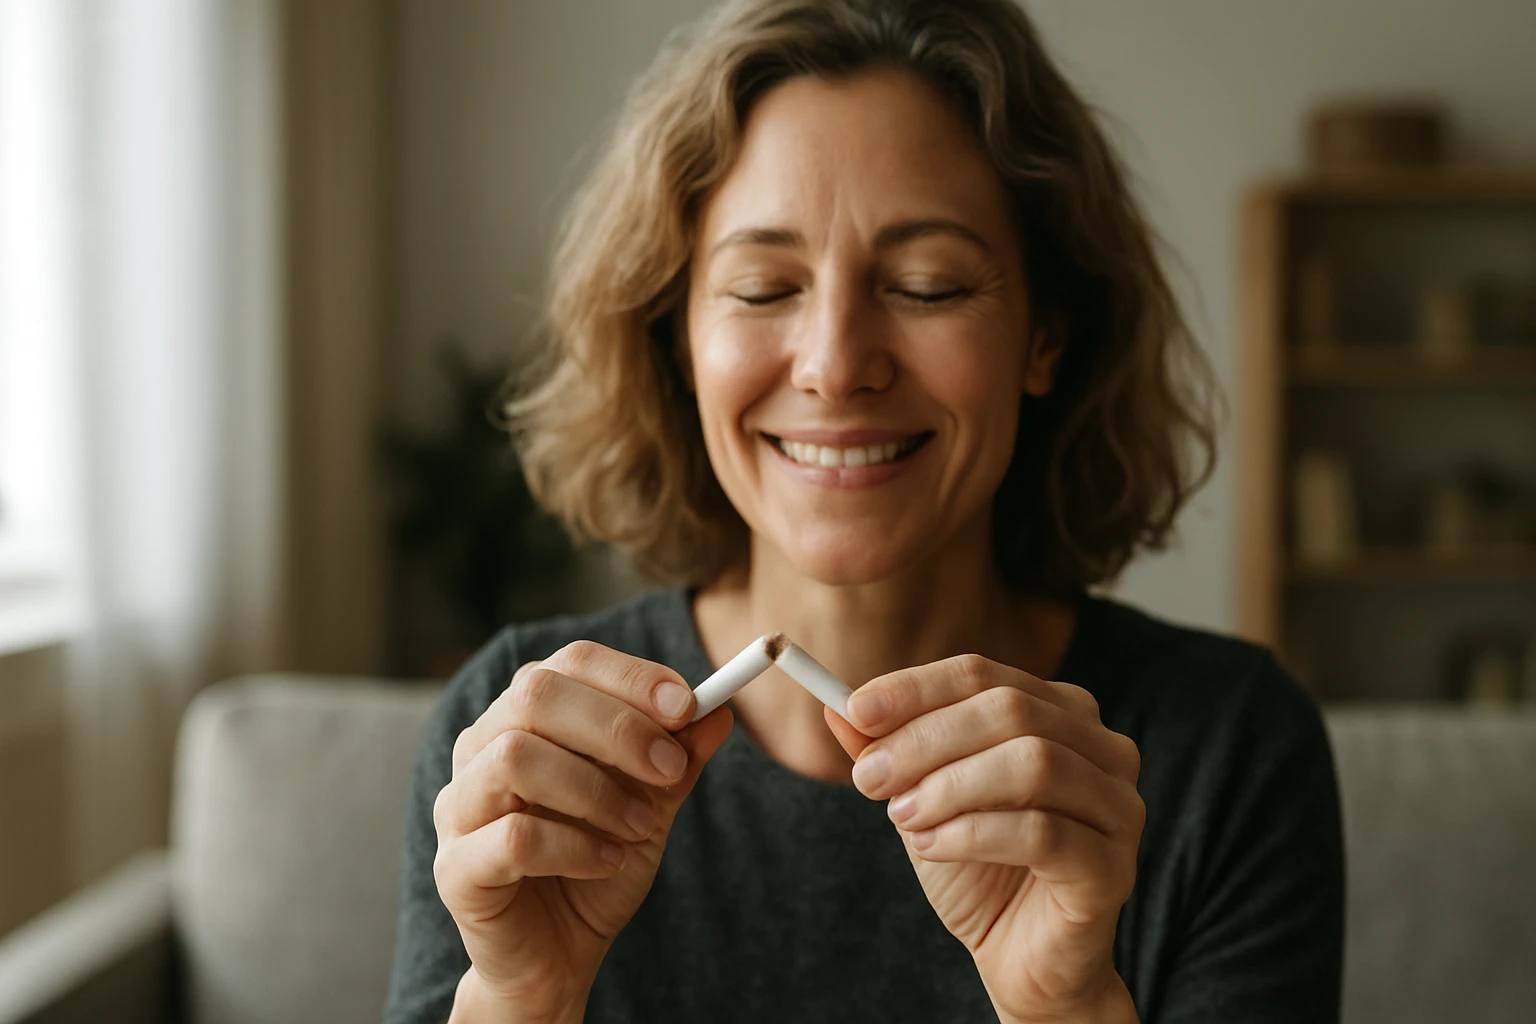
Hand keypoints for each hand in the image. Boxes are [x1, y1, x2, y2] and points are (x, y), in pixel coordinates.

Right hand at [433, 641, 733, 1021]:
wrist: (560, 954)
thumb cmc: (598, 863)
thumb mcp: (651, 806)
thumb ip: (677, 761)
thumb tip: (719, 713)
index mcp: (527, 716)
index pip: (571, 663)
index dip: (630, 677)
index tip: (687, 705)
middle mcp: (482, 746)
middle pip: (536, 694)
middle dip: (616, 727)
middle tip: (670, 769)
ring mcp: (459, 805)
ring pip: (515, 757)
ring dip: (595, 790)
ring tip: (641, 826)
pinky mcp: (455, 867)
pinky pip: (512, 837)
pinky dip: (574, 846)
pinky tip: (608, 861)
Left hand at [826, 654, 1142, 1022]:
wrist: (1019, 956)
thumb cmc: (977, 867)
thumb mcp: (922, 799)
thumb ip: (888, 753)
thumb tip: (834, 708)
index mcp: (1060, 713)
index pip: (983, 674)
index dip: (916, 688)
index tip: (856, 708)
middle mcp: (1103, 749)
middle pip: (1010, 710)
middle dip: (925, 739)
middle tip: (868, 776)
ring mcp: (1118, 806)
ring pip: (1033, 763)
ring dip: (951, 786)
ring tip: (902, 817)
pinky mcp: (1114, 868)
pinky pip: (1043, 832)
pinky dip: (975, 834)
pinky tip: (933, 848)